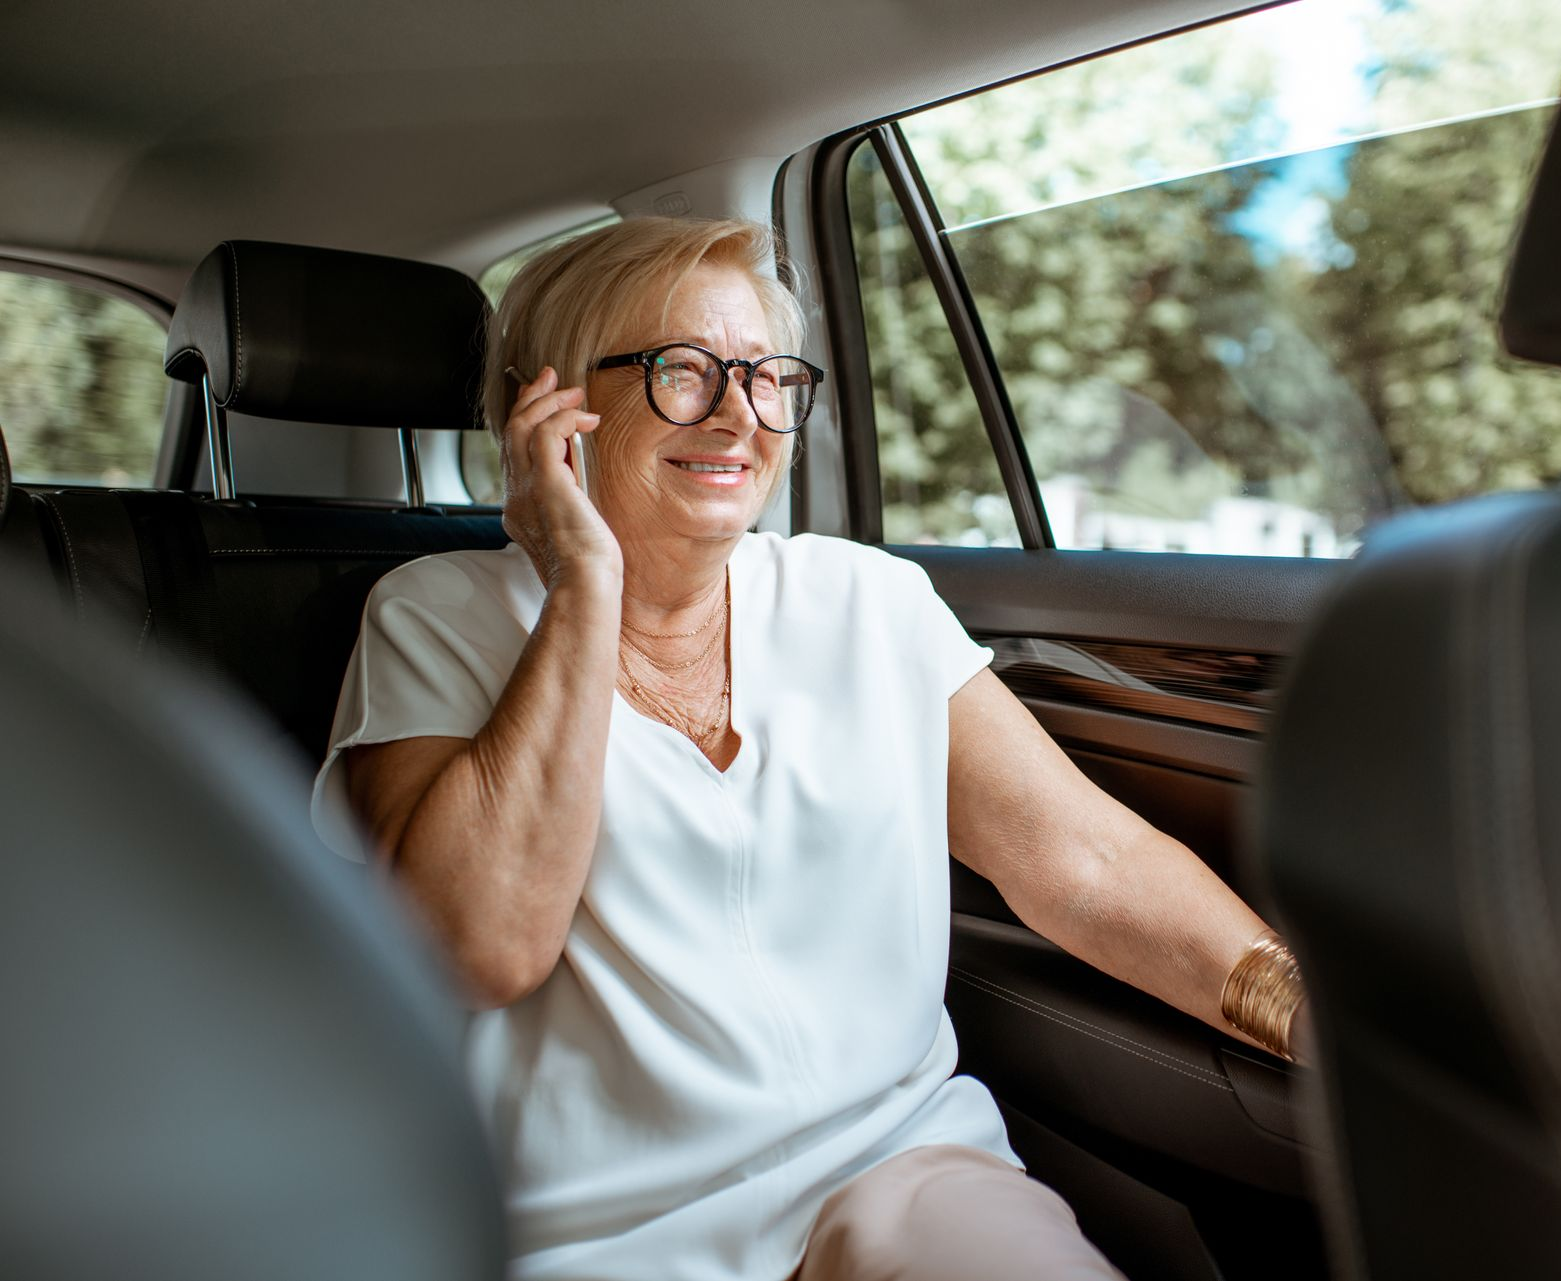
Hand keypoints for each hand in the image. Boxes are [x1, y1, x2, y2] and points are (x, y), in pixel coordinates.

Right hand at [501, 367, 621, 588]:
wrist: (584, 588)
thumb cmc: (589, 571)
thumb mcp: (576, 530)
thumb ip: (571, 504)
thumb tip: (580, 484)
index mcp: (520, 509)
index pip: (515, 454)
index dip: (527, 423)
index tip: (548, 404)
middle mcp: (515, 496)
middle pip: (511, 433)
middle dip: (531, 400)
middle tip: (551, 378)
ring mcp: (525, 489)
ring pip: (521, 426)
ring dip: (547, 402)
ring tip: (572, 391)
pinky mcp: (544, 483)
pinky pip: (545, 433)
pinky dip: (565, 418)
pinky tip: (586, 419)